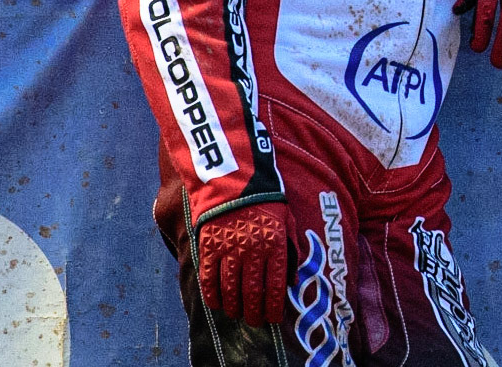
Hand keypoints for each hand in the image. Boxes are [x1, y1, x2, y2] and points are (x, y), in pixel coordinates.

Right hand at [197, 201, 293, 325]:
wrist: (234, 180)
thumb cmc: (266, 201)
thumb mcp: (287, 220)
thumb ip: (292, 250)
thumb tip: (293, 281)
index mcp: (274, 244)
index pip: (275, 286)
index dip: (273, 307)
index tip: (273, 319)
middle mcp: (252, 250)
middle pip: (252, 293)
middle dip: (254, 313)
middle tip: (255, 321)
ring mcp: (228, 250)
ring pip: (230, 290)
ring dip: (234, 307)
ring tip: (238, 314)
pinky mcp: (208, 247)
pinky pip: (209, 279)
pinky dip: (212, 296)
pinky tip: (217, 304)